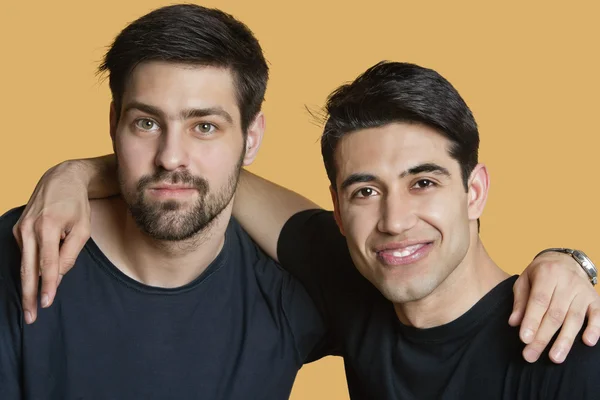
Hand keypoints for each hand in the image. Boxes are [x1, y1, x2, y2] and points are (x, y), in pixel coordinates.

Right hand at [13, 161, 91, 323]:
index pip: (48, 263)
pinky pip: (26, 254)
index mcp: (48, 227)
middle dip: (29, 295)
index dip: (47, 285)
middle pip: (28, 269)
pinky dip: (32, 268)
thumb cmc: (76, 205)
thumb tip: (57, 275)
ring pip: (24, 264)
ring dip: (26, 287)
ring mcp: (21, 229)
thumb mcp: (83, 228)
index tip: (46, 303)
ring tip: (29, 309)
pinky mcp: (17, 230)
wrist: (60, 180)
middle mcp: (29, 229)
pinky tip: (37, 279)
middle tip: (30, 317)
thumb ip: (71, 253)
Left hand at [510, 251, 599, 362]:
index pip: (539, 301)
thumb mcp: (525, 280)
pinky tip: (588, 342)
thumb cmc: (540, 274)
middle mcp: (567, 282)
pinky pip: (597, 315)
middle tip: (531, 356)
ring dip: (565, 340)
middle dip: (543, 337)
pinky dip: (594, 329)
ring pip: (574, 319)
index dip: (531, 321)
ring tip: (555, 358)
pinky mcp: (595, 299)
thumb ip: (520, 301)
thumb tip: (514, 323)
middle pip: (555, 314)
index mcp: (547, 274)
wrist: (566, 260)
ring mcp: (583, 291)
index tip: (524, 339)